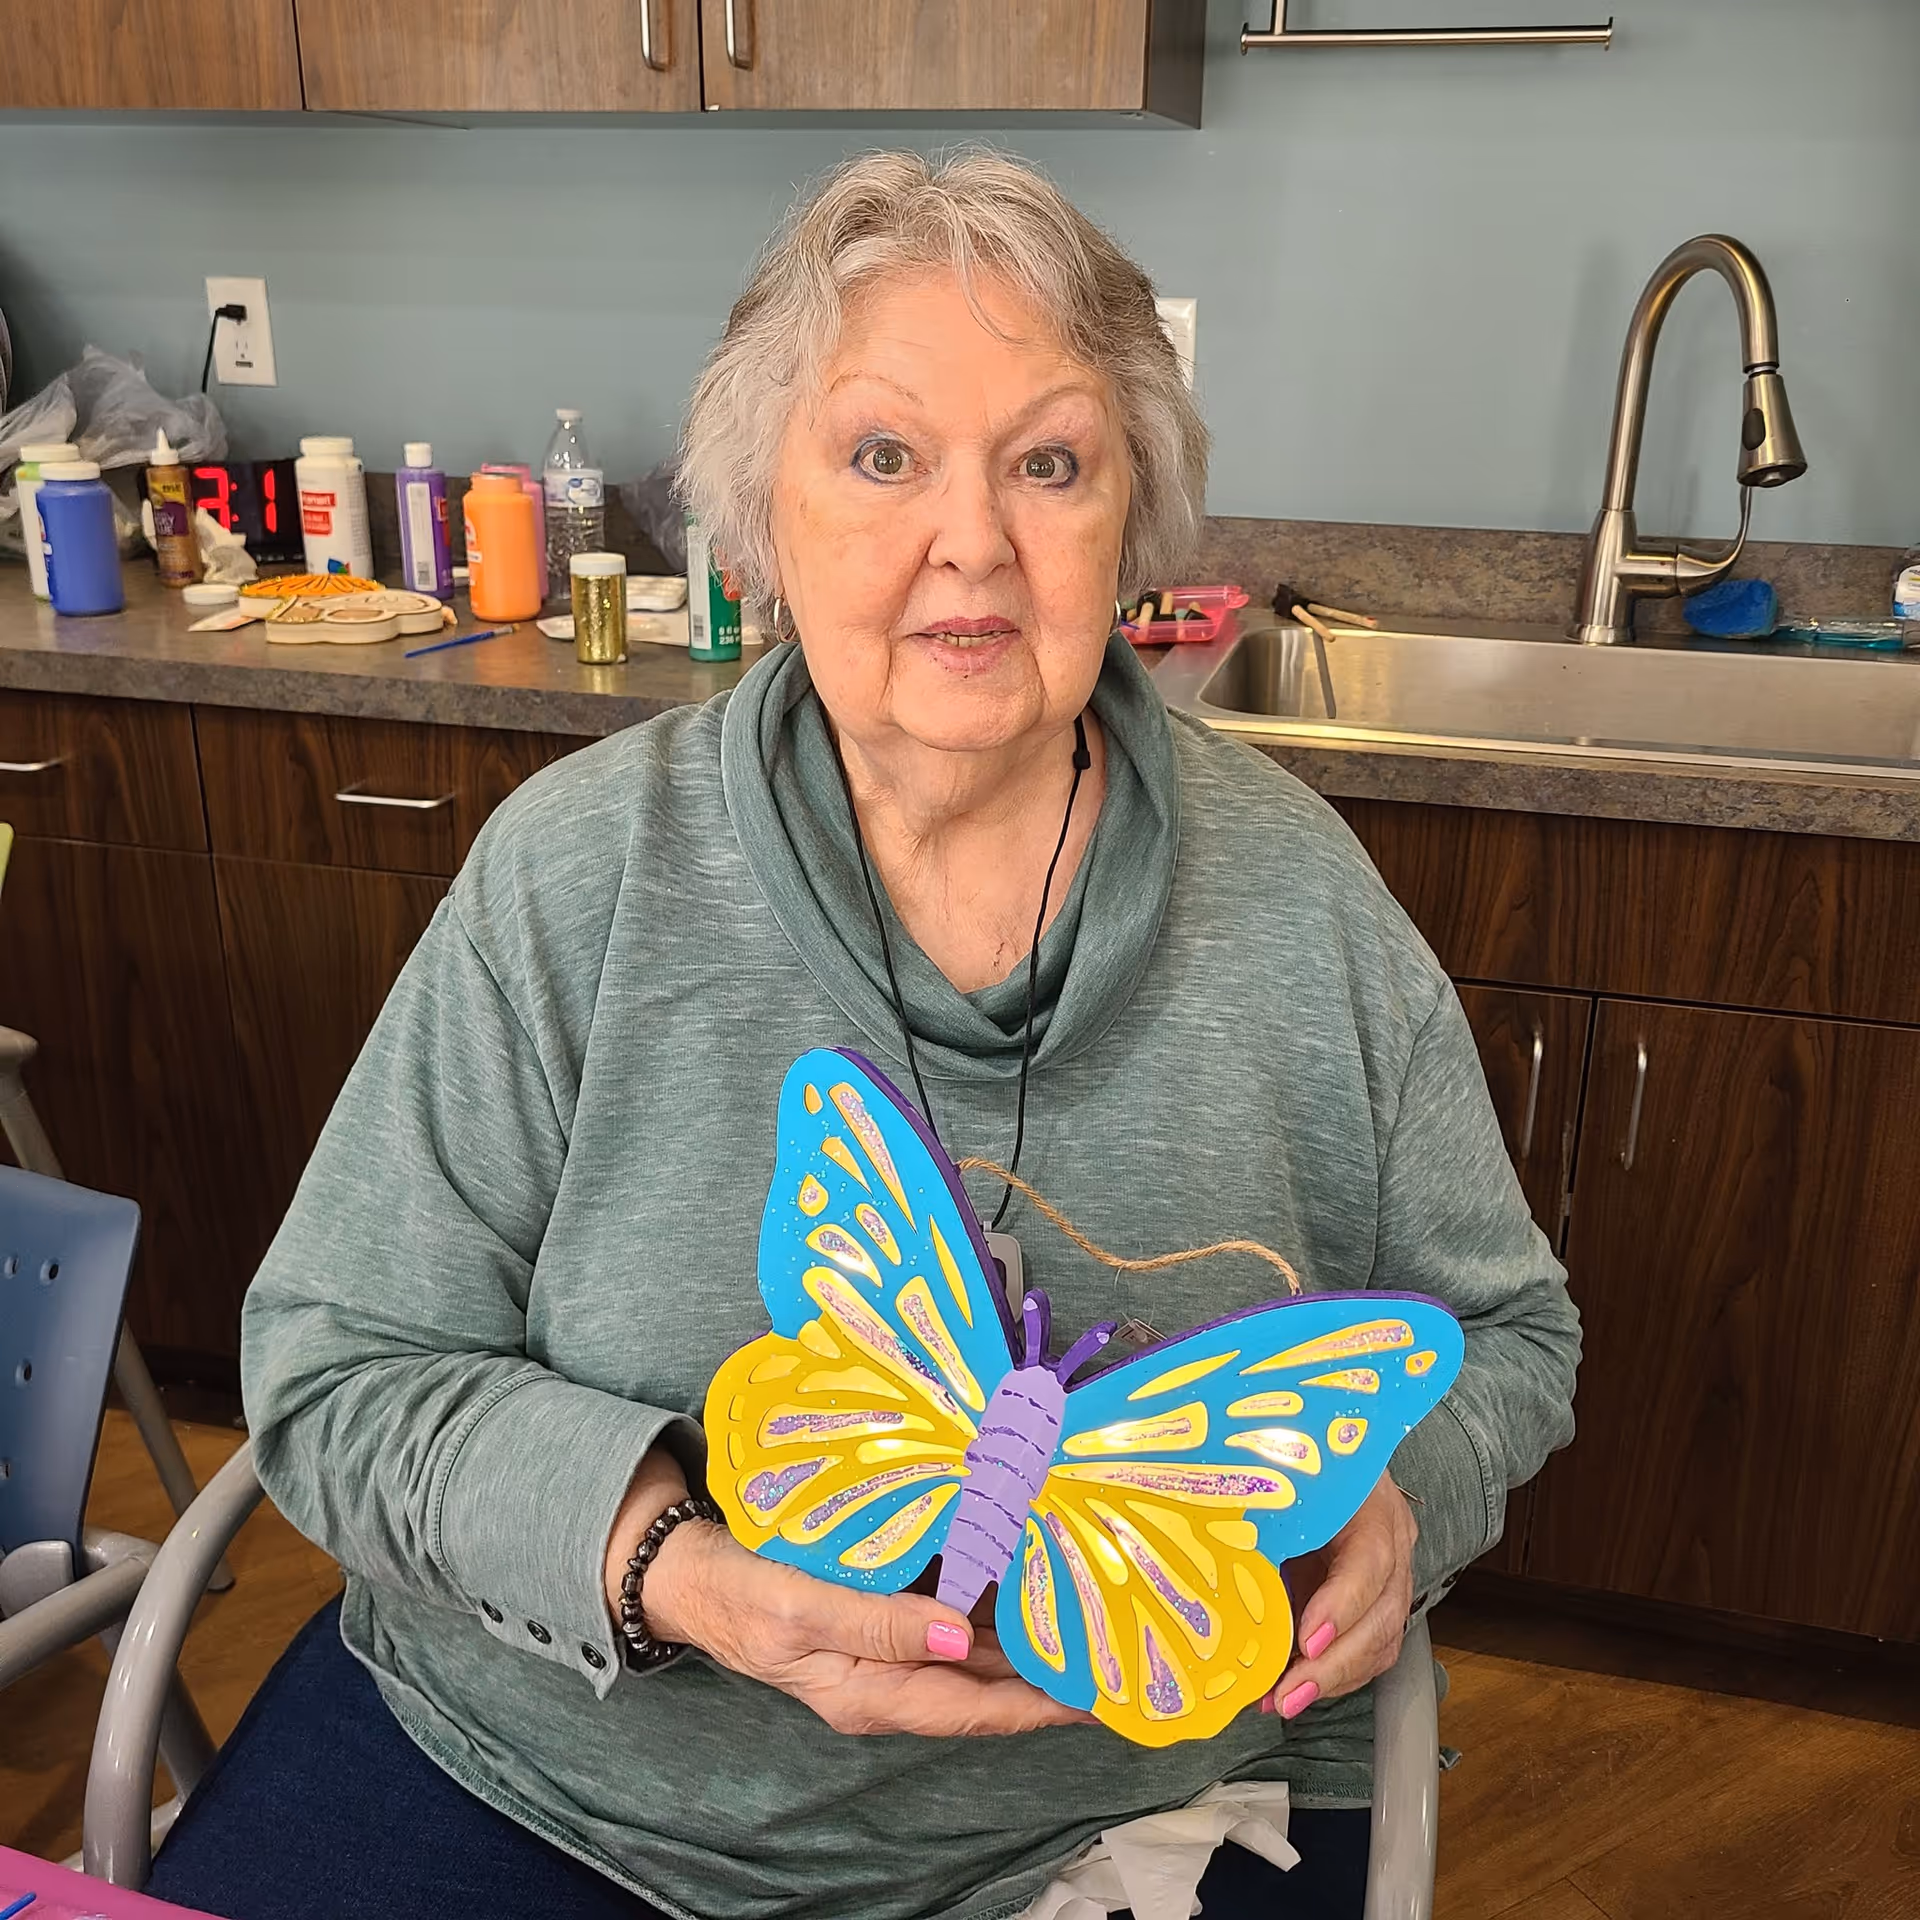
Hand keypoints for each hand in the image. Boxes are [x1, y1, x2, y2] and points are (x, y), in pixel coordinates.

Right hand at [603, 1453, 1083, 1736]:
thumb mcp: (798, 1611)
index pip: (973, 1708)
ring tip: (1087, 1609)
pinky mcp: (880, 1613)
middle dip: (1047, 1671)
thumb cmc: (737, 1593)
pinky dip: (989, 1599)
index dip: (1038, 1704)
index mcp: (870, 1693)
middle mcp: (889, 1678)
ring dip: (1024, 1633)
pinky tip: (1025, 1570)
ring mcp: (885, 1648)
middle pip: (984, 1685)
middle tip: (1113, 1644)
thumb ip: (877, 1625)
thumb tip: (959, 1639)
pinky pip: (949, 1616)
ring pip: (972, 1650)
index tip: (1096, 1695)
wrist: (688, 1572)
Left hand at [1263, 1471, 1417, 1720]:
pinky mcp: (1377, 1600)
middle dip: (1333, 1665)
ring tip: (1280, 1701)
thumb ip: (1261, 1522)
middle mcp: (1393, 1541)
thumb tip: (1213, 1568)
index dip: (1341, 1605)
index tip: (1305, 1641)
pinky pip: (1366, 1650)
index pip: (1370, 1559)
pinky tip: (1289, 1689)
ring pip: (1379, 1642)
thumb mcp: (1279, 1481)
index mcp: (1371, 1502)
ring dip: (1331, 1680)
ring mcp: (1392, 1574)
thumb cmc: (1290, 1458)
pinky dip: (1330, 1676)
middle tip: (1287, 1694)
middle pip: (1381, 1615)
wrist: (1320, 1452)